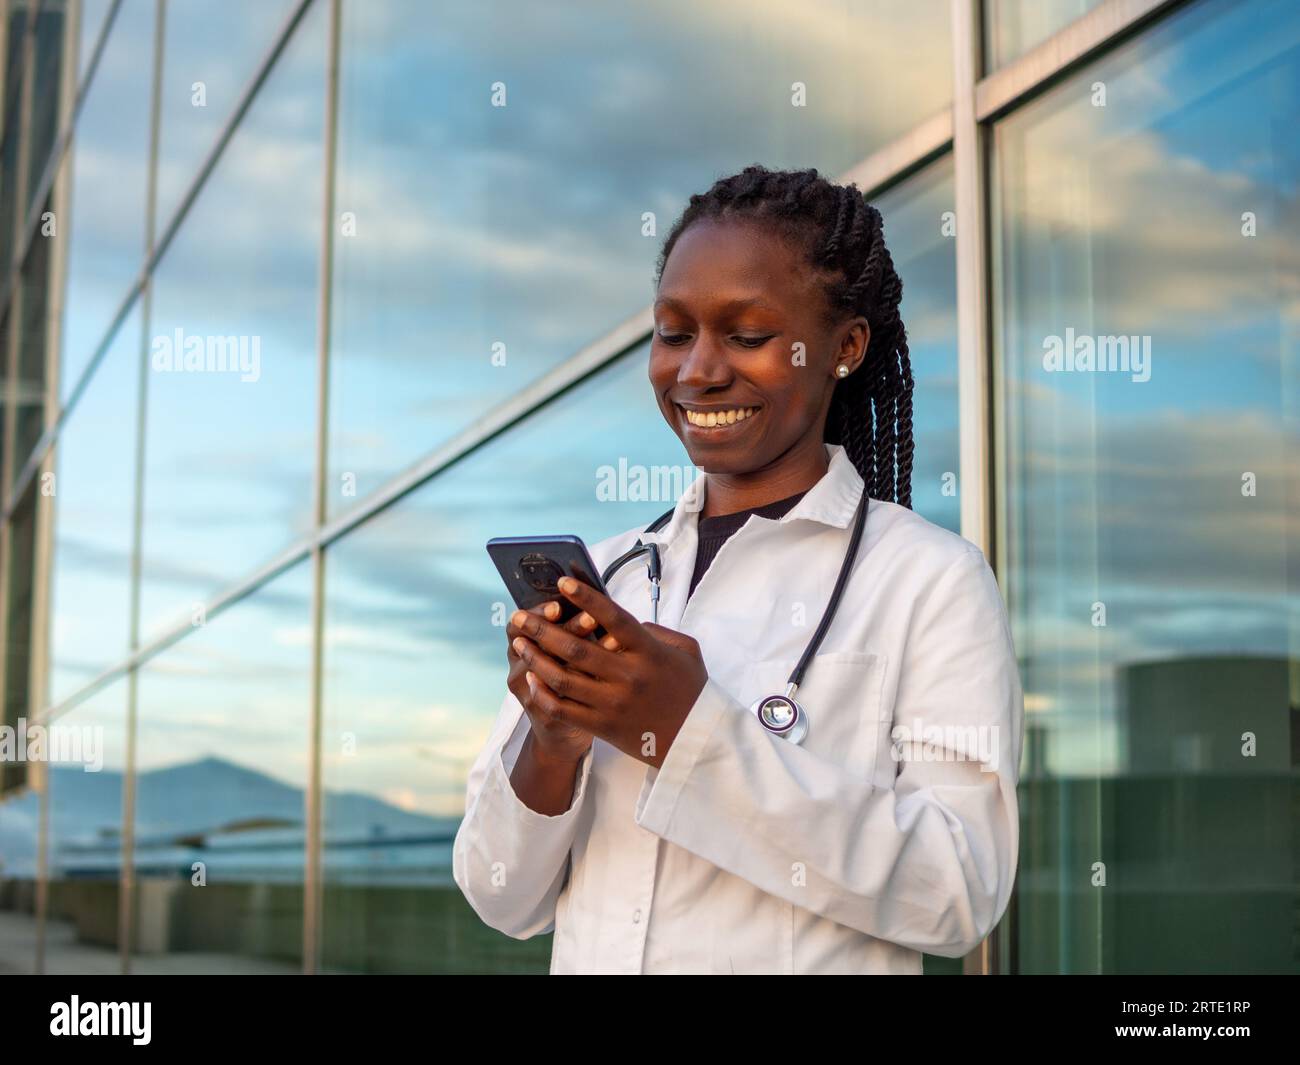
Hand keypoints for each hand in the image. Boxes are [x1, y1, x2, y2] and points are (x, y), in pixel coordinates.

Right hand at [506, 599, 599, 762]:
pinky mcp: (551, 715)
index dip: (537, 613)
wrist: (558, 725)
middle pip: (539, 647)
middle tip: (592, 618)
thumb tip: (587, 593)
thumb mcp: (556, 644)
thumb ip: (566, 621)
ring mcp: (532, 694)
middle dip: (569, 629)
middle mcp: (520, 668)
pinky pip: (568, 700)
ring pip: (555, 673)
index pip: (517, 626)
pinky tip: (613, 673)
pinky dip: (592, 684)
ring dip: (586, 657)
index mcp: (518, 645)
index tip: (559, 603)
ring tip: (613, 641)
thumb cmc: (563, 672)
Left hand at [509, 576, 708, 767]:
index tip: (562, 582)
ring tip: (519, 643)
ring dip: (536, 658)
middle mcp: (628, 675)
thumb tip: (619, 625)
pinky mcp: (603, 726)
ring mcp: (613, 703)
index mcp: (648, 652)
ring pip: (563, 678)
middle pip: (576, 647)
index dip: (586, 597)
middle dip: (542, 629)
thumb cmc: (692, 690)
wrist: (696, 740)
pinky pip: (564, 709)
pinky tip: (531, 678)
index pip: (612, 617)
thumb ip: (656, 631)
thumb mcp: (687, 651)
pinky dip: (544, 693)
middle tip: (519, 616)